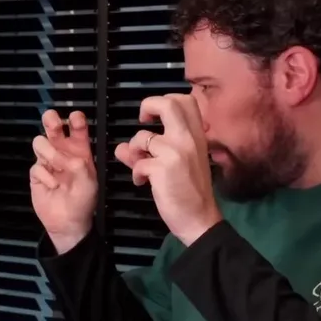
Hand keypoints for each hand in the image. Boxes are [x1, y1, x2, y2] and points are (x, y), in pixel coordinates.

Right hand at [31, 110, 98, 252]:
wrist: (69, 221)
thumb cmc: (83, 200)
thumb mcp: (89, 181)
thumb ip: (79, 165)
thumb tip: (66, 158)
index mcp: (79, 150)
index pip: (77, 127)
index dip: (75, 120)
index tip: (75, 118)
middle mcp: (62, 152)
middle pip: (53, 127)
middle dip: (51, 121)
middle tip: (53, 123)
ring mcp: (47, 162)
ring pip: (39, 143)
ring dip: (49, 152)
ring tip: (57, 166)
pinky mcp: (36, 174)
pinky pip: (36, 167)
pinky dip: (45, 175)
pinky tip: (54, 185)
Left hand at [114, 94, 222, 246]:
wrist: (199, 219)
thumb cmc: (190, 192)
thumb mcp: (177, 165)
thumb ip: (149, 152)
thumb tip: (122, 148)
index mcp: (197, 136)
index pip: (185, 101)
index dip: (165, 101)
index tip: (154, 118)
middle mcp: (188, 139)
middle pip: (168, 104)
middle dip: (148, 106)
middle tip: (143, 121)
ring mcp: (176, 152)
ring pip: (142, 137)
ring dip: (133, 151)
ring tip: (139, 166)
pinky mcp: (163, 168)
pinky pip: (138, 163)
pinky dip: (136, 173)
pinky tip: (142, 183)